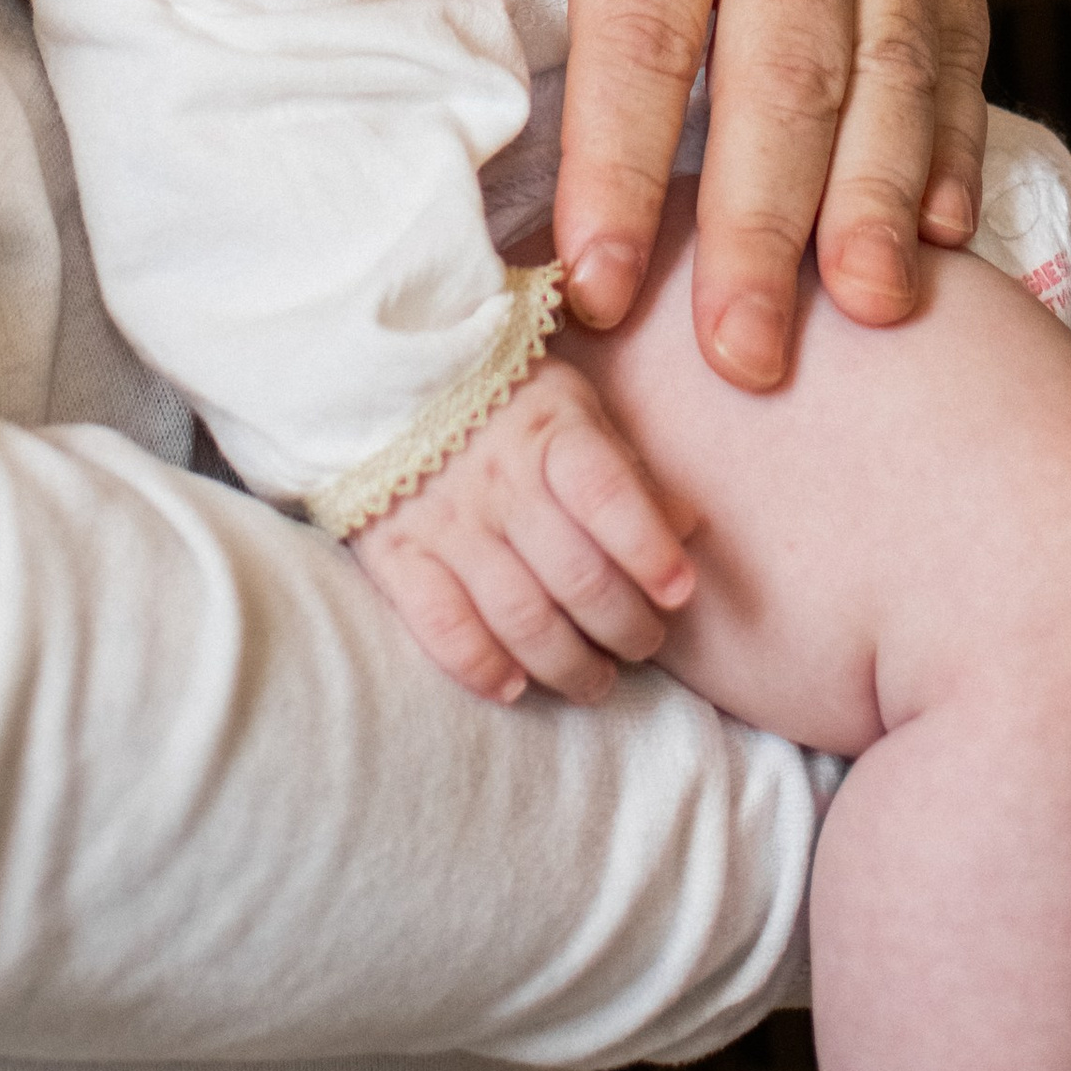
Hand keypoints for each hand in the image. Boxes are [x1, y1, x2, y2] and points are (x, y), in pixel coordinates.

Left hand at [276, 0, 990, 384]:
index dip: (618, 160)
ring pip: (889, 66)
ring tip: (869, 317)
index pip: (644, 27)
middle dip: (761, 226)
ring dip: (877, 204)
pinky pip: (959, 33)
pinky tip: (936, 234)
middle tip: (745, 362)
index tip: (598, 281)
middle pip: (780, 73)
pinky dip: (950, 137)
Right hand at [352, 356, 696, 707]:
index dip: (648, 548)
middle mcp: (500, 478)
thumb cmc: (505, 403)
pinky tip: (515, 686)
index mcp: (552, 431)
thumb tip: (688, 527)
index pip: (607, 494)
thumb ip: (628, 470)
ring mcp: (445, 520)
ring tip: (597, 679)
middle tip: (645, 644)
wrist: (382, 385)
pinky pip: (442, 627)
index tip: (680, 592)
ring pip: (518, 614)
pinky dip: (481, 667)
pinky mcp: (395, 556)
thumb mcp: (575, 410)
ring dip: (567, 662)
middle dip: (623, 626)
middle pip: (574, 574)